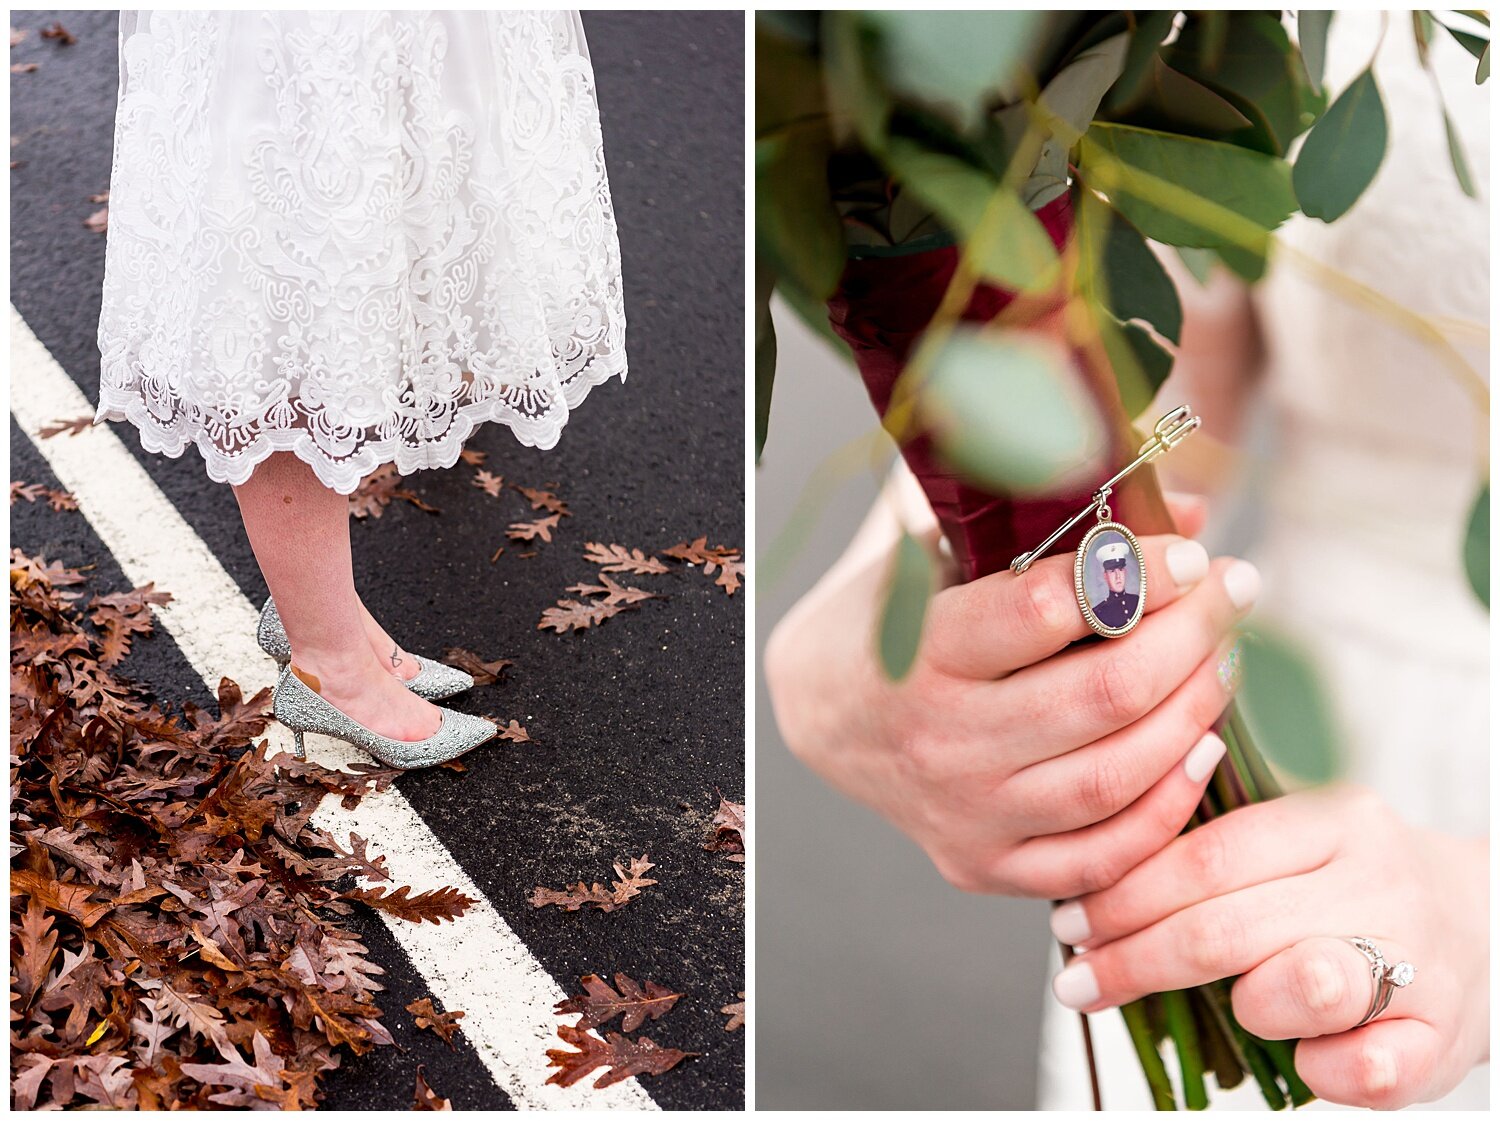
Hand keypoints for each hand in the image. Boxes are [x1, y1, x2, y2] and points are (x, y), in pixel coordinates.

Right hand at [764, 516, 1259, 897]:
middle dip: (1192, 637)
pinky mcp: (983, 864)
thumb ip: (1037, 515)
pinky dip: (1165, 808)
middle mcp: (941, 738)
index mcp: (920, 648)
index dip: (1139, 575)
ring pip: (1114, 778)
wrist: (816, 713)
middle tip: (1234, 594)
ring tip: (1227, 661)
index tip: (1190, 553)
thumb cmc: (885, 617)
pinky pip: (1099, 858)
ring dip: (1195, 713)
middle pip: (1104, 695)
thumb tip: (1182, 504)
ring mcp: (965, 812)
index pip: (1049, 609)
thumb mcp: (935, 542)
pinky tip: (1199, 749)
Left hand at [1049, 786, 1489, 1107]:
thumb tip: (1090, 892)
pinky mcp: (1445, 1038)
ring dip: (1242, 1005)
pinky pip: (1368, 1070)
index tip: (1069, 921)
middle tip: (1079, 981)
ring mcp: (1420, 960)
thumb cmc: (1349, 889)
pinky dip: (1322, 1071)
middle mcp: (1379, 880)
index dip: (1124, 894)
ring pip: (1306, 983)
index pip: (1206, 854)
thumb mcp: (1294, 845)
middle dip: (1137, 958)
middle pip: (1229, 924)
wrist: (1483, 924)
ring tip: (1228, 1007)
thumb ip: (1213, 858)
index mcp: (1331, 820)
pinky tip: (1302, 1059)